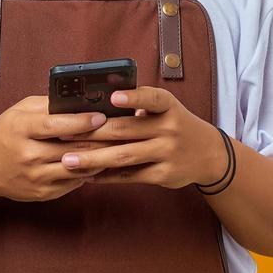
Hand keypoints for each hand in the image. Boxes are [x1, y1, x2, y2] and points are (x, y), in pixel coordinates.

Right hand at [0, 95, 110, 202]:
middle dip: (99, 140)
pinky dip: (89, 172)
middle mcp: (27, 155)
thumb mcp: (18, 111)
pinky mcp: (42, 193)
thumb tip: (80, 101)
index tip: (101, 117)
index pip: (54, 125)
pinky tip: (100, 162)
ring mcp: (35, 177)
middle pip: (71, 149)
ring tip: (117, 146)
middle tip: (122, 131)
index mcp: (20, 130)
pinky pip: (73, 183)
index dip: (80, 122)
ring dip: (100, 158)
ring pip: (77, 168)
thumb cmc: (3, 133)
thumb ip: (47, 106)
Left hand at [54, 86, 228, 189]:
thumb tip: (94, 107)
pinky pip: (130, 176)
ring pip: (124, 156)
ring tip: (68, 161)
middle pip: (125, 130)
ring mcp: (167, 152)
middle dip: (92, 133)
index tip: (112, 97)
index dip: (133, 97)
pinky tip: (88, 175)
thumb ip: (138, 107)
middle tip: (64, 136)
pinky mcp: (164, 174)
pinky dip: (107, 176)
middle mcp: (169, 128)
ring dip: (93, 159)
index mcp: (167, 106)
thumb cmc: (175, 125)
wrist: (208, 154)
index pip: (152, 98)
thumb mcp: (165, 110)